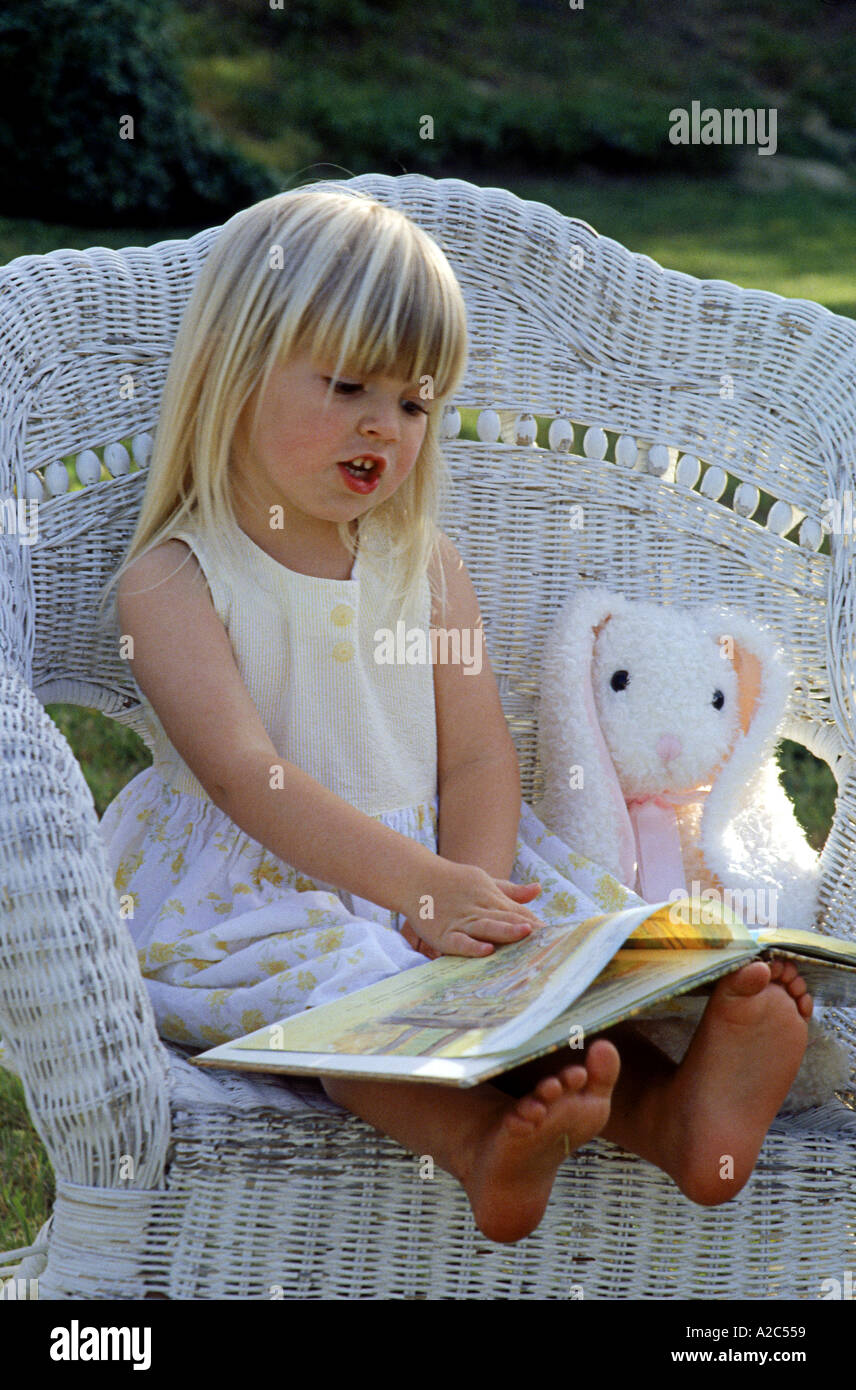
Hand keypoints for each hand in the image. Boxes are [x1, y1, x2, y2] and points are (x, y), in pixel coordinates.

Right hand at [399, 860, 542, 957]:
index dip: (534, 921)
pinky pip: (459, 942)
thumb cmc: (452, 882)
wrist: (414, 877)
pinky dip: (472, 946)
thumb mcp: (484, 881)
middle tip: (549, 940)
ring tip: (525, 933)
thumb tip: (538, 888)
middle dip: (527, 928)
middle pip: (505, 918)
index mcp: (489, 897)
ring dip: (506, 930)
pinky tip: (487, 950)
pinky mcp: (443, 934)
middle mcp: (478, 909)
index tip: (555, 934)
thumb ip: (510, 891)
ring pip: (486, 926)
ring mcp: (460, 921)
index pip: (517, 910)